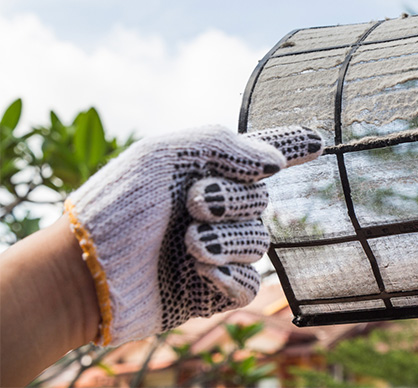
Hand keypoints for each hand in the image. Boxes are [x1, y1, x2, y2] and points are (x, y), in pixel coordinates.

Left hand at [65, 125, 321, 345]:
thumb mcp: (162, 154)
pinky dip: (230, 275)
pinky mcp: (211, 291)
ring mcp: (216, 251)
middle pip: (262, 202)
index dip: (291, 145)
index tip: (318, 140)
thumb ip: (224, 144)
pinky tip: (200, 271)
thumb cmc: (115, 206)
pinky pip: (248, 284)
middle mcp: (216, 211)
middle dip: (232, 200)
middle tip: (192, 204)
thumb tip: (276, 166)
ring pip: (259, 243)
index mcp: (206, 172)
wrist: (84, 273)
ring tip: (187, 244)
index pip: (260, 156)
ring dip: (225, 240)